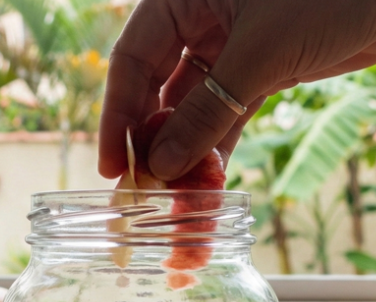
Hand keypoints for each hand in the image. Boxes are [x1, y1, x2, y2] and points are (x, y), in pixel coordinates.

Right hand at [98, 0, 375, 179]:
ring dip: (187, 158)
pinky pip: (227, 115)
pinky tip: (208, 190)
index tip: (114, 168)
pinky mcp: (262, 68)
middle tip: (147, 200)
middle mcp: (200, 16)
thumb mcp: (261, 55)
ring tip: (181, 208)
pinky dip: (218, 150)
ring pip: (193, 109)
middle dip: (154, 146)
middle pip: (157, 90)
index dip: (118, 116)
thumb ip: (208, 110)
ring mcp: (231, 44)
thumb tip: (163, 166)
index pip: (130, 60)